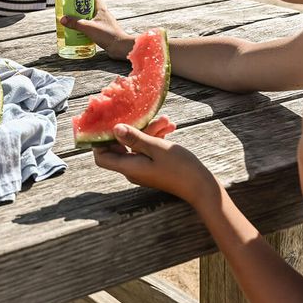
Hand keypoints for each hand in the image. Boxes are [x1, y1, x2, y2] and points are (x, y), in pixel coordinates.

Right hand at [60, 1, 134, 59]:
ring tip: (70, 20)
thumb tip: (62, 19)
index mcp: (101, 9)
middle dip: (78, 6)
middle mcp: (102, 14)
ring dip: (80, 18)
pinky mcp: (102, 31)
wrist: (120, 48)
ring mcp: (103, 23)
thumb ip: (75, 23)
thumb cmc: (108, 35)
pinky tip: (78, 31)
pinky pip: (91, 26)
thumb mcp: (89, 28)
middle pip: (89, 6)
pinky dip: (84, 27)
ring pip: (89, 17)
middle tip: (68, 8)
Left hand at [93, 120, 220, 205]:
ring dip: (150, 131)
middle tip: (146, 116)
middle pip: (122, 146)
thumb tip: (114, 129)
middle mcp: (132, 169)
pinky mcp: (154, 167)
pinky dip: (156, 138)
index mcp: (128, 167)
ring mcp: (143, 168)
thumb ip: (134, 137)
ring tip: (166, 121)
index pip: (102, 157)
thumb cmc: (180, 168)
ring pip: (139, 145)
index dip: (100, 141)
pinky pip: (149, 149)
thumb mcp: (156, 148)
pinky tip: (169, 128)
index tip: (108, 122)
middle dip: (134, 128)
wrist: (201, 186)